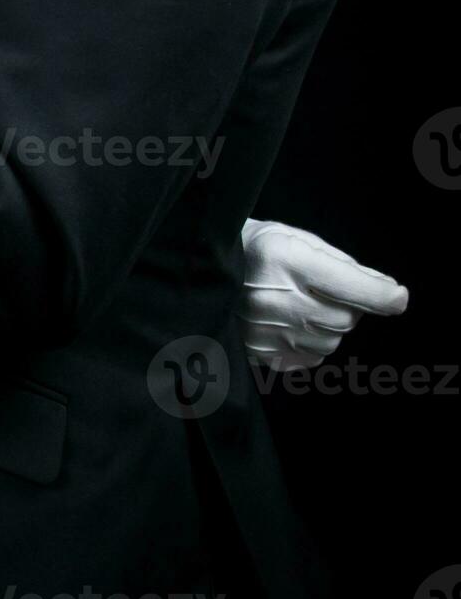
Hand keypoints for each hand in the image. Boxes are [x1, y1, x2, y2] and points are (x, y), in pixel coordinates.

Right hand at [239, 219, 409, 371]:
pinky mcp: (257, 351)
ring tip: (305, 306)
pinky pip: (310, 358)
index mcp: (284, 258)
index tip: (398, 297)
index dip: (384, 295)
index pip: (352, 287)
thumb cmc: (256, 248)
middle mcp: (272, 297)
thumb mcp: (299, 240)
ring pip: (330, 341)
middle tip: (329, 292)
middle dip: (351, 307)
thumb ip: (345, 266)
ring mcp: (263, 329)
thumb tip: (389, 293)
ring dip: (330, 326)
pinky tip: (292, 324)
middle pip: (345, 318)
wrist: (201, 268)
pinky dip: (312, 344)